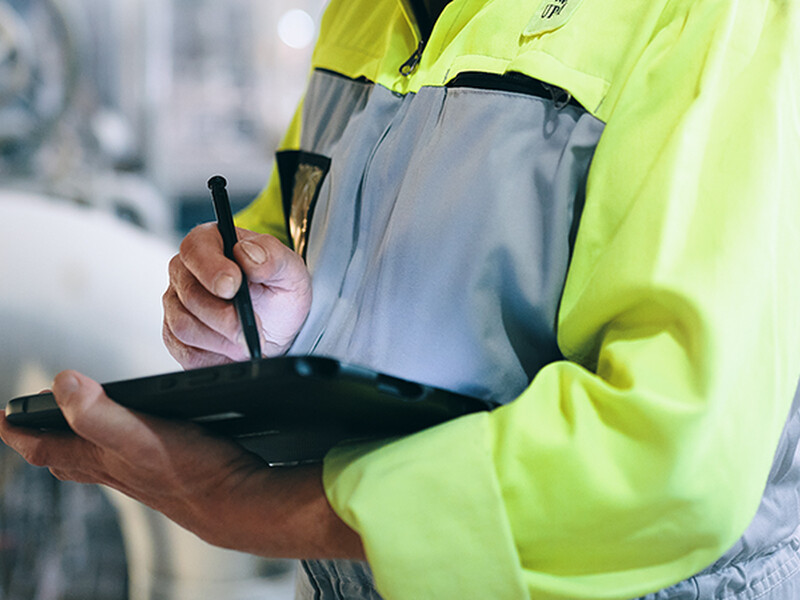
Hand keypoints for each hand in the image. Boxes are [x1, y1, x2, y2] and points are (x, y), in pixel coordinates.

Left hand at [0, 370, 363, 559]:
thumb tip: (61, 384)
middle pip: (64, 458)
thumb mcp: (141, 437)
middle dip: (41, 442)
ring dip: (74, 449)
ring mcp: (142, 476)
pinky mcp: (168, 475)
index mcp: (103, 458)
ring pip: (94, 464)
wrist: (239, 504)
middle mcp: (117, 470)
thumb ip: (99, 413)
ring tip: (68, 438)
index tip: (0, 415)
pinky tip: (133, 448)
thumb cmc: (196, 473)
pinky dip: (115, 454)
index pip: (45, 445)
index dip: (18, 430)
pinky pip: (127, 464)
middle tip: (25, 428)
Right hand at [163, 224, 311, 368]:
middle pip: (190, 295)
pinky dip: (215, 356)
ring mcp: (177, 305)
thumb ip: (273, 256)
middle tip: (252, 326)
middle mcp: (187, 272)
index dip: (212, 269)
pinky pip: (186, 353)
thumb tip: (248, 254)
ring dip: (222, 339)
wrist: (279, 328)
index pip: (196, 250)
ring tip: (248, 340)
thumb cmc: (278, 292)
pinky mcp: (176, 337)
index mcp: (211, 244)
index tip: (233, 286)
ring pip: (184, 326)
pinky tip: (234, 350)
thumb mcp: (290, 271)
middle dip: (225, 316)